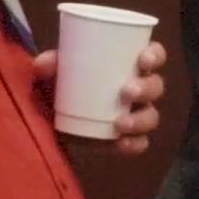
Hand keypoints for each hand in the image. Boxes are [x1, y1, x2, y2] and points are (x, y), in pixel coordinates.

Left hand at [30, 36, 167, 155]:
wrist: (52, 121)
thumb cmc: (61, 87)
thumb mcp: (53, 74)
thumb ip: (49, 66)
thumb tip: (43, 63)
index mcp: (128, 65)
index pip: (153, 55)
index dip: (155, 55)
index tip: (142, 59)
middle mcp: (137, 89)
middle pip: (156, 86)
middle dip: (147, 88)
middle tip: (127, 92)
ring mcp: (134, 115)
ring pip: (151, 116)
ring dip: (141, 119)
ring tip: (121, 123)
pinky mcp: (126, 139)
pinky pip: (140, 143)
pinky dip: (134, 144)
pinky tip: (121, 143)